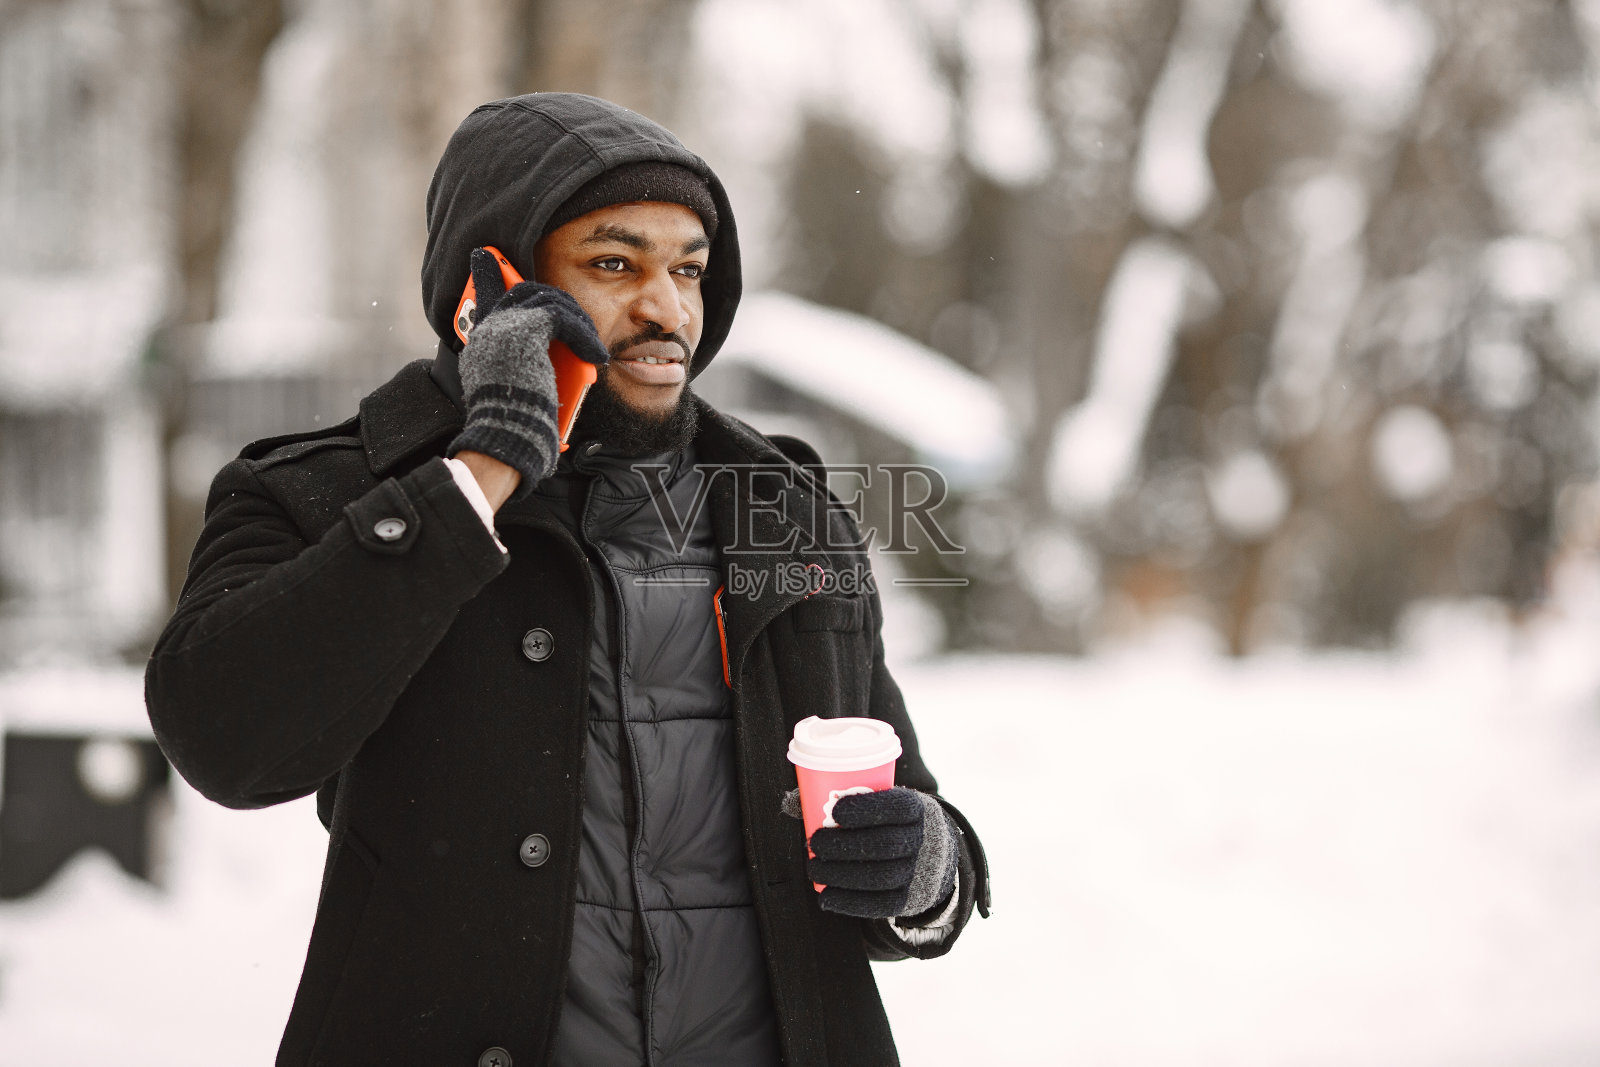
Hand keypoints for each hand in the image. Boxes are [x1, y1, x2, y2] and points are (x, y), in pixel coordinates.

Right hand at [447, 249, 608, 493]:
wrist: (508, 434)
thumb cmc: (516, 426)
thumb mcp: (518, 391)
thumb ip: (523, 366)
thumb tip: (554, 362)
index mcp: (481, 344)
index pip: (483, 298)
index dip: (488, 276)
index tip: (485, 256)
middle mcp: (488, 329)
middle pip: (522, 291)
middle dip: (553, 298)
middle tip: (578, 318)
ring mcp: (504, 325)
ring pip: (546, 299)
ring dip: (576, 320)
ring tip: (591, 346)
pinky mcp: (526, 328)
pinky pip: (562, 316)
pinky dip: (583, 333)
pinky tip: (595, 354)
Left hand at [801, 786, 958, 920]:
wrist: (925, 854)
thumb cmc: (887, 821)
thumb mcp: (882, 801)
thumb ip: (849, 797)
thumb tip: (797, 798)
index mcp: (914, 809)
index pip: (895, 808)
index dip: (866, 809)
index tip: (835, 810)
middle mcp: (920, 841)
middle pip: (884, 845)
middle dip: (844, 845)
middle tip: (815, 843)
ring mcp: (916, 873)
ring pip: (881, 877)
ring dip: (841, 874)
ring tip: (814, 868)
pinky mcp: (907, 900)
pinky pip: (881, 905)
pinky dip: (850, 902)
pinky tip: (826, 896)